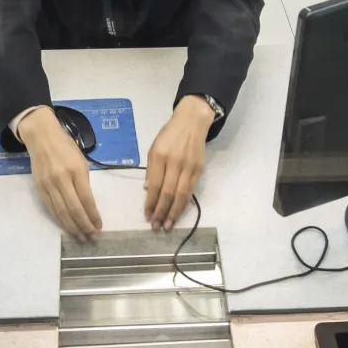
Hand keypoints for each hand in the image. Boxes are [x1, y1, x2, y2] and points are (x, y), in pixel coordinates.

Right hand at [21, 108, 101, 240]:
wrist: (42, 137)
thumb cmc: (66, 148)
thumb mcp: (81, 161)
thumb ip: (84, 182)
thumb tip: (88, 204)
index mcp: (76, 171)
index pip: (86, 199)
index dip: (93, 215)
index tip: (99, 226)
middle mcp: (62, 179)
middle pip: (74, 209)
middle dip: (84, 226)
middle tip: (91, 237)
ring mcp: (49, 185)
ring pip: (61, 212)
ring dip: (72, 227)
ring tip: (81, 237)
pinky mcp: (39, 188)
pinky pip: (51, 208)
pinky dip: (59, 220)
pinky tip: (67, 227)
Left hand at [144, 96, 214, 230]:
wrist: (192, 122)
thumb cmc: (169, 135)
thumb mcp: (154, 148)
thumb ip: (151, 170)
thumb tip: (148, 191)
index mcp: (160, 156)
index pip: (156, 185)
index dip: (151, 203)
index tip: (147, 215)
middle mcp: (175, 162)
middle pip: (169, 193)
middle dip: (162, 212)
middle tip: (156, 226)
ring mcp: (189, 167)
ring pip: (181, 195)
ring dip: (174, 212)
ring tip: (168, 224)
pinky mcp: (199, 169)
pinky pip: (191, 190)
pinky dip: (184, 203)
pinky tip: (178, 211)